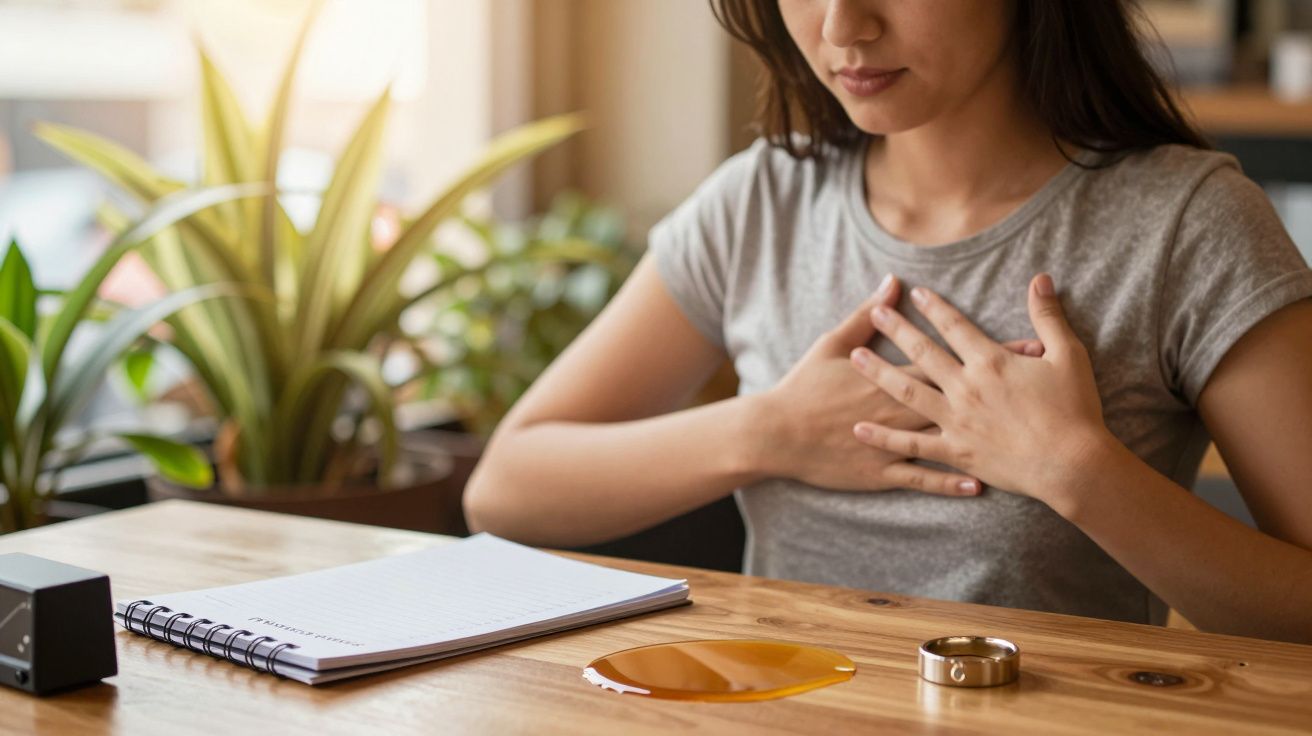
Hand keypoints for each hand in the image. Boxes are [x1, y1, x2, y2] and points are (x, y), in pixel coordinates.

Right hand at [755, 275, 1041, 495]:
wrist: (778, 433)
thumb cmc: (804, 387)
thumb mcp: (833, 343)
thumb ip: (866, 314)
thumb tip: (891, 283)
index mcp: (894, 378)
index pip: (953, 360)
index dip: (992, 354)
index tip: (1029, 345)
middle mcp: (901, 410)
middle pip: (961, 399)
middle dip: (1003, 393)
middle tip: (1041, 388)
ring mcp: (893, 444)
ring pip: (947, 441)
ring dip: (984, 440)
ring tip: (1019, 439)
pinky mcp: (882, 473)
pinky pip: (922, 478)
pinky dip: (950, 482)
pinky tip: (979, 486)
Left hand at [848, 273, 1114, 510]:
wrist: (1072, 464)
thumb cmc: (1074, 410)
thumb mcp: (1068, 355)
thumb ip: (1048, 316)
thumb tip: (1040, 278)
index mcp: (991, 362)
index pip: (955, 326)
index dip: (934, 308)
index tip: (915, 294)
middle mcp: (966, 387)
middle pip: (923, 352)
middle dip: (897, 329)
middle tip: (876, 313)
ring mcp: (956, 420)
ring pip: (907, 392)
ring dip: (879, 373)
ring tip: (855, 358)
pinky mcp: (954, 451)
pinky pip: (911, 444)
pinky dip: (884, 437)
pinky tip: (860, 429)